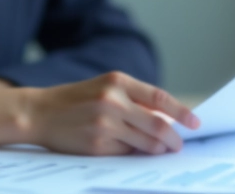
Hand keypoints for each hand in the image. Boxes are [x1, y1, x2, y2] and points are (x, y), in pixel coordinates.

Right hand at [28, 71, 199, 155]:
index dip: (181, 112)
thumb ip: (133, 99)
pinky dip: (134, 153)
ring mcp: (104, 124)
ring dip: (156, 149)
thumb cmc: (76, 100)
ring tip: (159, 149)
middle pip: (157, 125)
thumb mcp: (104, 87)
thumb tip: (166, 117)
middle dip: (173, 138)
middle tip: (178, 145)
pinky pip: (126, 153)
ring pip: (144, 143)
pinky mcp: (96, 145)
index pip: (159, 98)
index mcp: (117, 81)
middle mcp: (112, 101)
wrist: (39, 113)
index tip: (195, 122)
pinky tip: (132, 151)